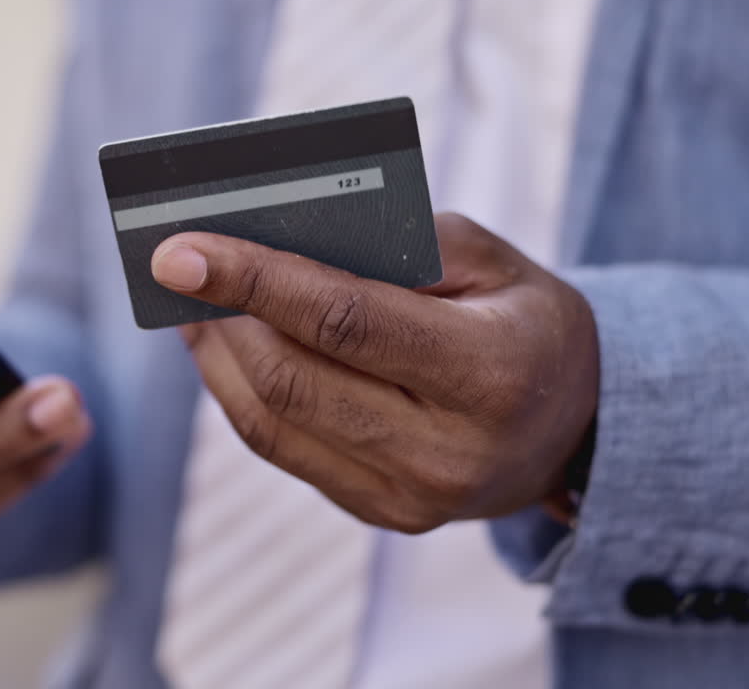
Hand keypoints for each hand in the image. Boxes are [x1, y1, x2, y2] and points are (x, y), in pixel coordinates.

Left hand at [151, 213, 597, 532]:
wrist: (573, 428)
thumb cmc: (527, 322)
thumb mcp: (493, 262)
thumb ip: (400, 243)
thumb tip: (281, 237)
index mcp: (489, 374)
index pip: (345, 320)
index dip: (254, 280)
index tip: (179, 250)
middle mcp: (447, 452)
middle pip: (293, 380)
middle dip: (221, 316)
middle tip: (175, 267)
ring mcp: (409, 497)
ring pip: (272, 424)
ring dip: (217, 356)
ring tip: (189, 303)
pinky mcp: (380, 512)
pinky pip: (284, 449)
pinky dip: (239, 394)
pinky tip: (225, 348)